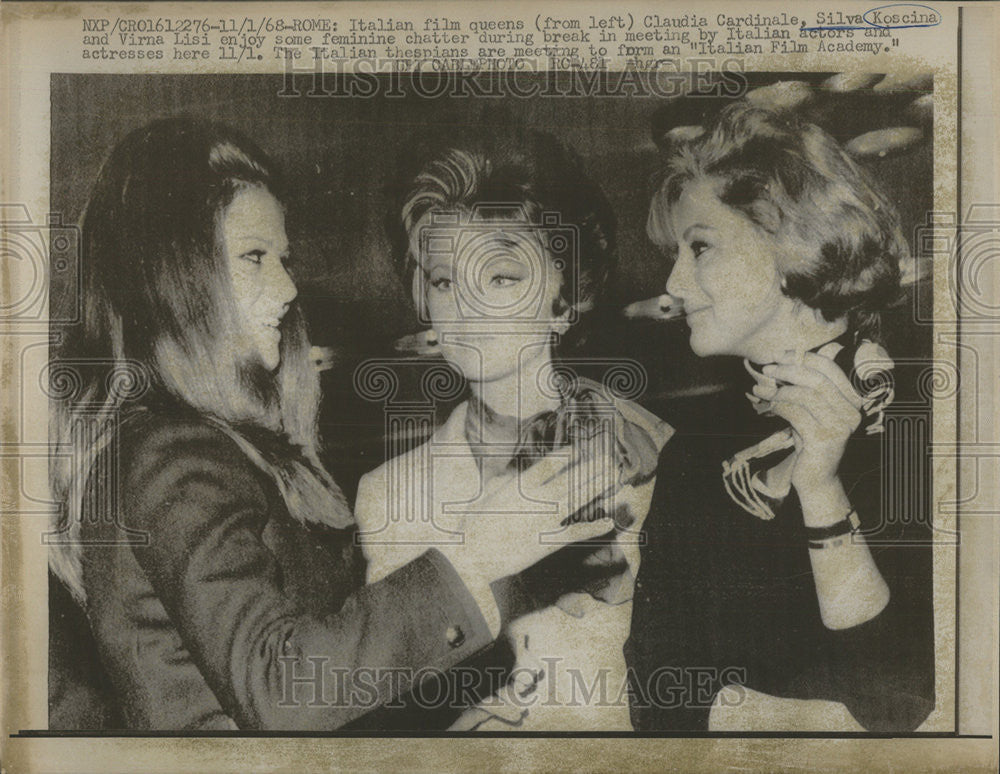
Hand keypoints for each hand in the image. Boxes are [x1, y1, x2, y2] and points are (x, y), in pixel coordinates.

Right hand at [439, 444, 619, 584]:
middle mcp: (536, 499)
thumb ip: (500, 483)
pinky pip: (575, 532)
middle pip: (570, 478)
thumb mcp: (483, 497)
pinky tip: (608, 521)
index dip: (564, 456)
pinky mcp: (547, 542)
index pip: (548, 465)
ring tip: (613, 475)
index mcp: (519, 485)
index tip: (577, 450)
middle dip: (591, 468)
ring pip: (577, 498)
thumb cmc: (472, 527)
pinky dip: (592, 527)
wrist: (471, 555)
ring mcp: (544, 520)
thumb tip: (508, 475)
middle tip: (608, 459)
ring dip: (596, 486)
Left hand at [753, 350, 862, 494]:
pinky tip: (768, 406)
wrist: (816, 478)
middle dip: (789, 370)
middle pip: (818, 380)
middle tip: (768, 369)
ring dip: (780, 389)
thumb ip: (807, 387)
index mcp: (852, 399)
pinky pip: (797, 414)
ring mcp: (840, 426)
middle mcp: (852, 412)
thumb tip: (787, 357)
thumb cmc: (810, 439)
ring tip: (762, 390)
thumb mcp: (811, 409)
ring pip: (807, 396)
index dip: (804, 358)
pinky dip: (779, 407)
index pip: (830, 368)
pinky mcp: (825, 440)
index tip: (780, 355)